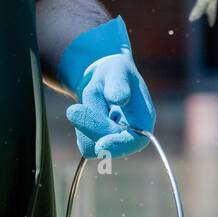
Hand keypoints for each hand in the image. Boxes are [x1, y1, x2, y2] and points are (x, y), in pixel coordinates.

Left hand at [57, 16, 156, 159]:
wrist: (105, 79)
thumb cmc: (114, 72)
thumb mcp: (117, 70)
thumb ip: (118, 84)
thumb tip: (118, 99)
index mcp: (144, 118)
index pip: (136, 141)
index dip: (119, 145)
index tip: (100, 145)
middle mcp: (133, 134)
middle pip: (109, 145)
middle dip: (91, 126)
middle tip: (73, 109)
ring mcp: (117, 141)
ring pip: (92, 146)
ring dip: (84, 122)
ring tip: (92, 102)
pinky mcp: (101, 144)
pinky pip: (84, 144)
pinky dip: (80, 126)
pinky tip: (88, 111)